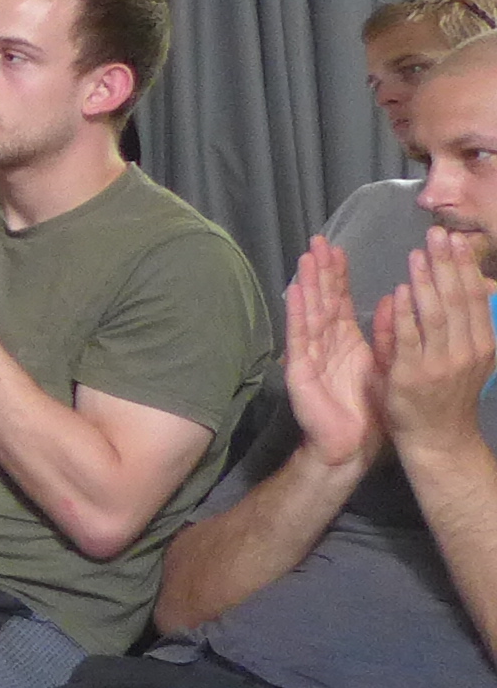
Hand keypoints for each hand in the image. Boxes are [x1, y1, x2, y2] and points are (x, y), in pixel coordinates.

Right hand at [277, 235, 386, 471]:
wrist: (351, 445)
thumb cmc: (368, 410)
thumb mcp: (385, 365)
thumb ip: (385, 333)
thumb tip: (391, 299)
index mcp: (344, 341)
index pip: (339, 301)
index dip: (337, 275)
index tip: (337, 248)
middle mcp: (324, 343)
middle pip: (321, 300)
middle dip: (320, 271)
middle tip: (318, 241)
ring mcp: (309, 355)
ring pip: (309, 313)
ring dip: (307, 285)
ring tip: (307, 257)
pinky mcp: (300, 371)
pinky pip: (300, 338)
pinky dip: (297, 314)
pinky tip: (295, 291)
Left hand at [381, 234, 496, 453]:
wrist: (438, 439)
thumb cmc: (446, 393)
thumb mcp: (463, 355)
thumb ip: (455, 323)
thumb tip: (452, 285)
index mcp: (482, 344)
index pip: (475, 298)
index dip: (465, 267)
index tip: (456, 240)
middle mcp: (468, 351)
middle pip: (458, 299)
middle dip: (448, 264)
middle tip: (436, 235)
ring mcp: (442, 364)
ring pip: (436, 315)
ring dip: (427, 281)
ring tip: (418, 254)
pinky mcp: (413, 375)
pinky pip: (410, 337)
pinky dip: (406, 312)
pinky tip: (401, 290)